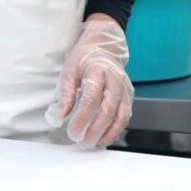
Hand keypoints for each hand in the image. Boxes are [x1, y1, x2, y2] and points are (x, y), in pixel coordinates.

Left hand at [45, 19, 133, 146]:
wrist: (104, 47)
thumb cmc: (84, 58)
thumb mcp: (69, 70)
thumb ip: (66, 93)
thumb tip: (61, 115)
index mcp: (98, 71)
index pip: (92, 98)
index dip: (83, 118)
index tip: (73, 131)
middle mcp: (115, 81)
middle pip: (108, 110)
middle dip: (95, 129)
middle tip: (82, 141)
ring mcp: (124, 89)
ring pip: (121, 116)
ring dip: (108, 133)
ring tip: (93, 143)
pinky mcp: (128, 96)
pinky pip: (125, 116)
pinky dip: (115, 130)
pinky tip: (103, 136)